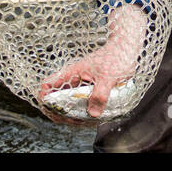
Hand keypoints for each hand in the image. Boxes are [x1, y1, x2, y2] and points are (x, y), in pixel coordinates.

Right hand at [38, 3, 147, 119]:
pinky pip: (83, 104)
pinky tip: (93, 118)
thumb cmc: (116, 57)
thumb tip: (93, 114)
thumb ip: (100, 94)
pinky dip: (84, 112)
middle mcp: (74, 80)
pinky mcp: (90, 90)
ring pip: (70, 103)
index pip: (48, 85)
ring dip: (73, 114)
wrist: (127, 48)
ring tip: (83, 122)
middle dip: (61, 113)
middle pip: (57, 100)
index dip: (45, 99)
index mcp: (72, 74)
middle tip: (73, 121)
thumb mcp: (108, 77)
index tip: (52, 110)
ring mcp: (81, 85)